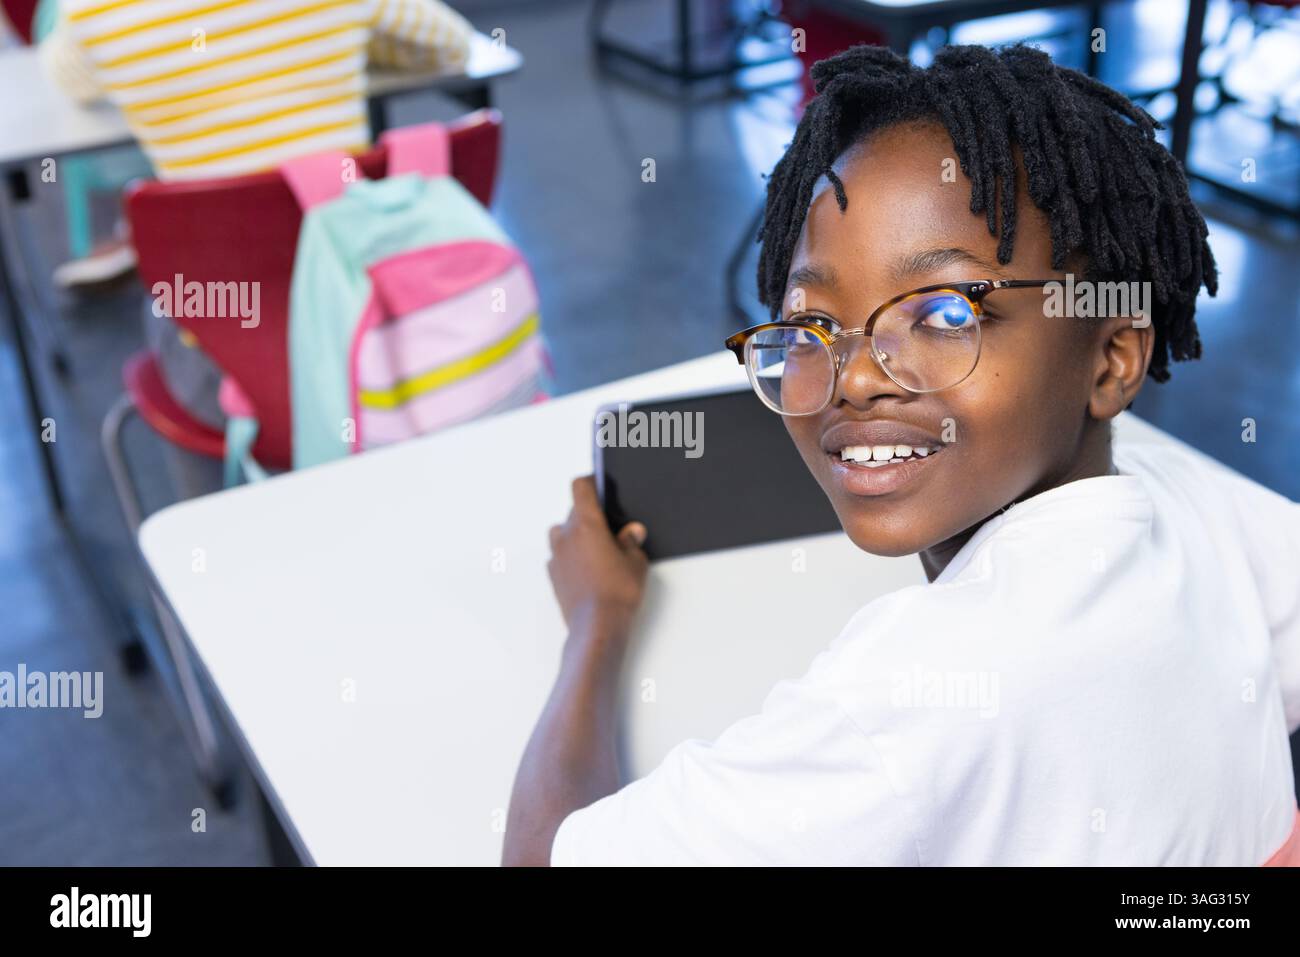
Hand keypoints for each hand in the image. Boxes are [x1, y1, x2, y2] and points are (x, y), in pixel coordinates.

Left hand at [547, 476, 648, 637]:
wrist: (597, 626)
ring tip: (597, 548)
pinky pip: (559, 555)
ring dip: (576, 534)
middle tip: (611, 526)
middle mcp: (567, 536)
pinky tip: (587, 568)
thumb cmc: (618, 592)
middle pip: (573, 511)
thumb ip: (632, 541)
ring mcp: (556, 556)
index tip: (599, 484)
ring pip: (562, 532)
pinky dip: (570, 555)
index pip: (580, 488)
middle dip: (591, 514)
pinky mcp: (553, 575)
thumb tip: (631, 532)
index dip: (590, 482)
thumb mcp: (636, 562)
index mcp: (587, 524)